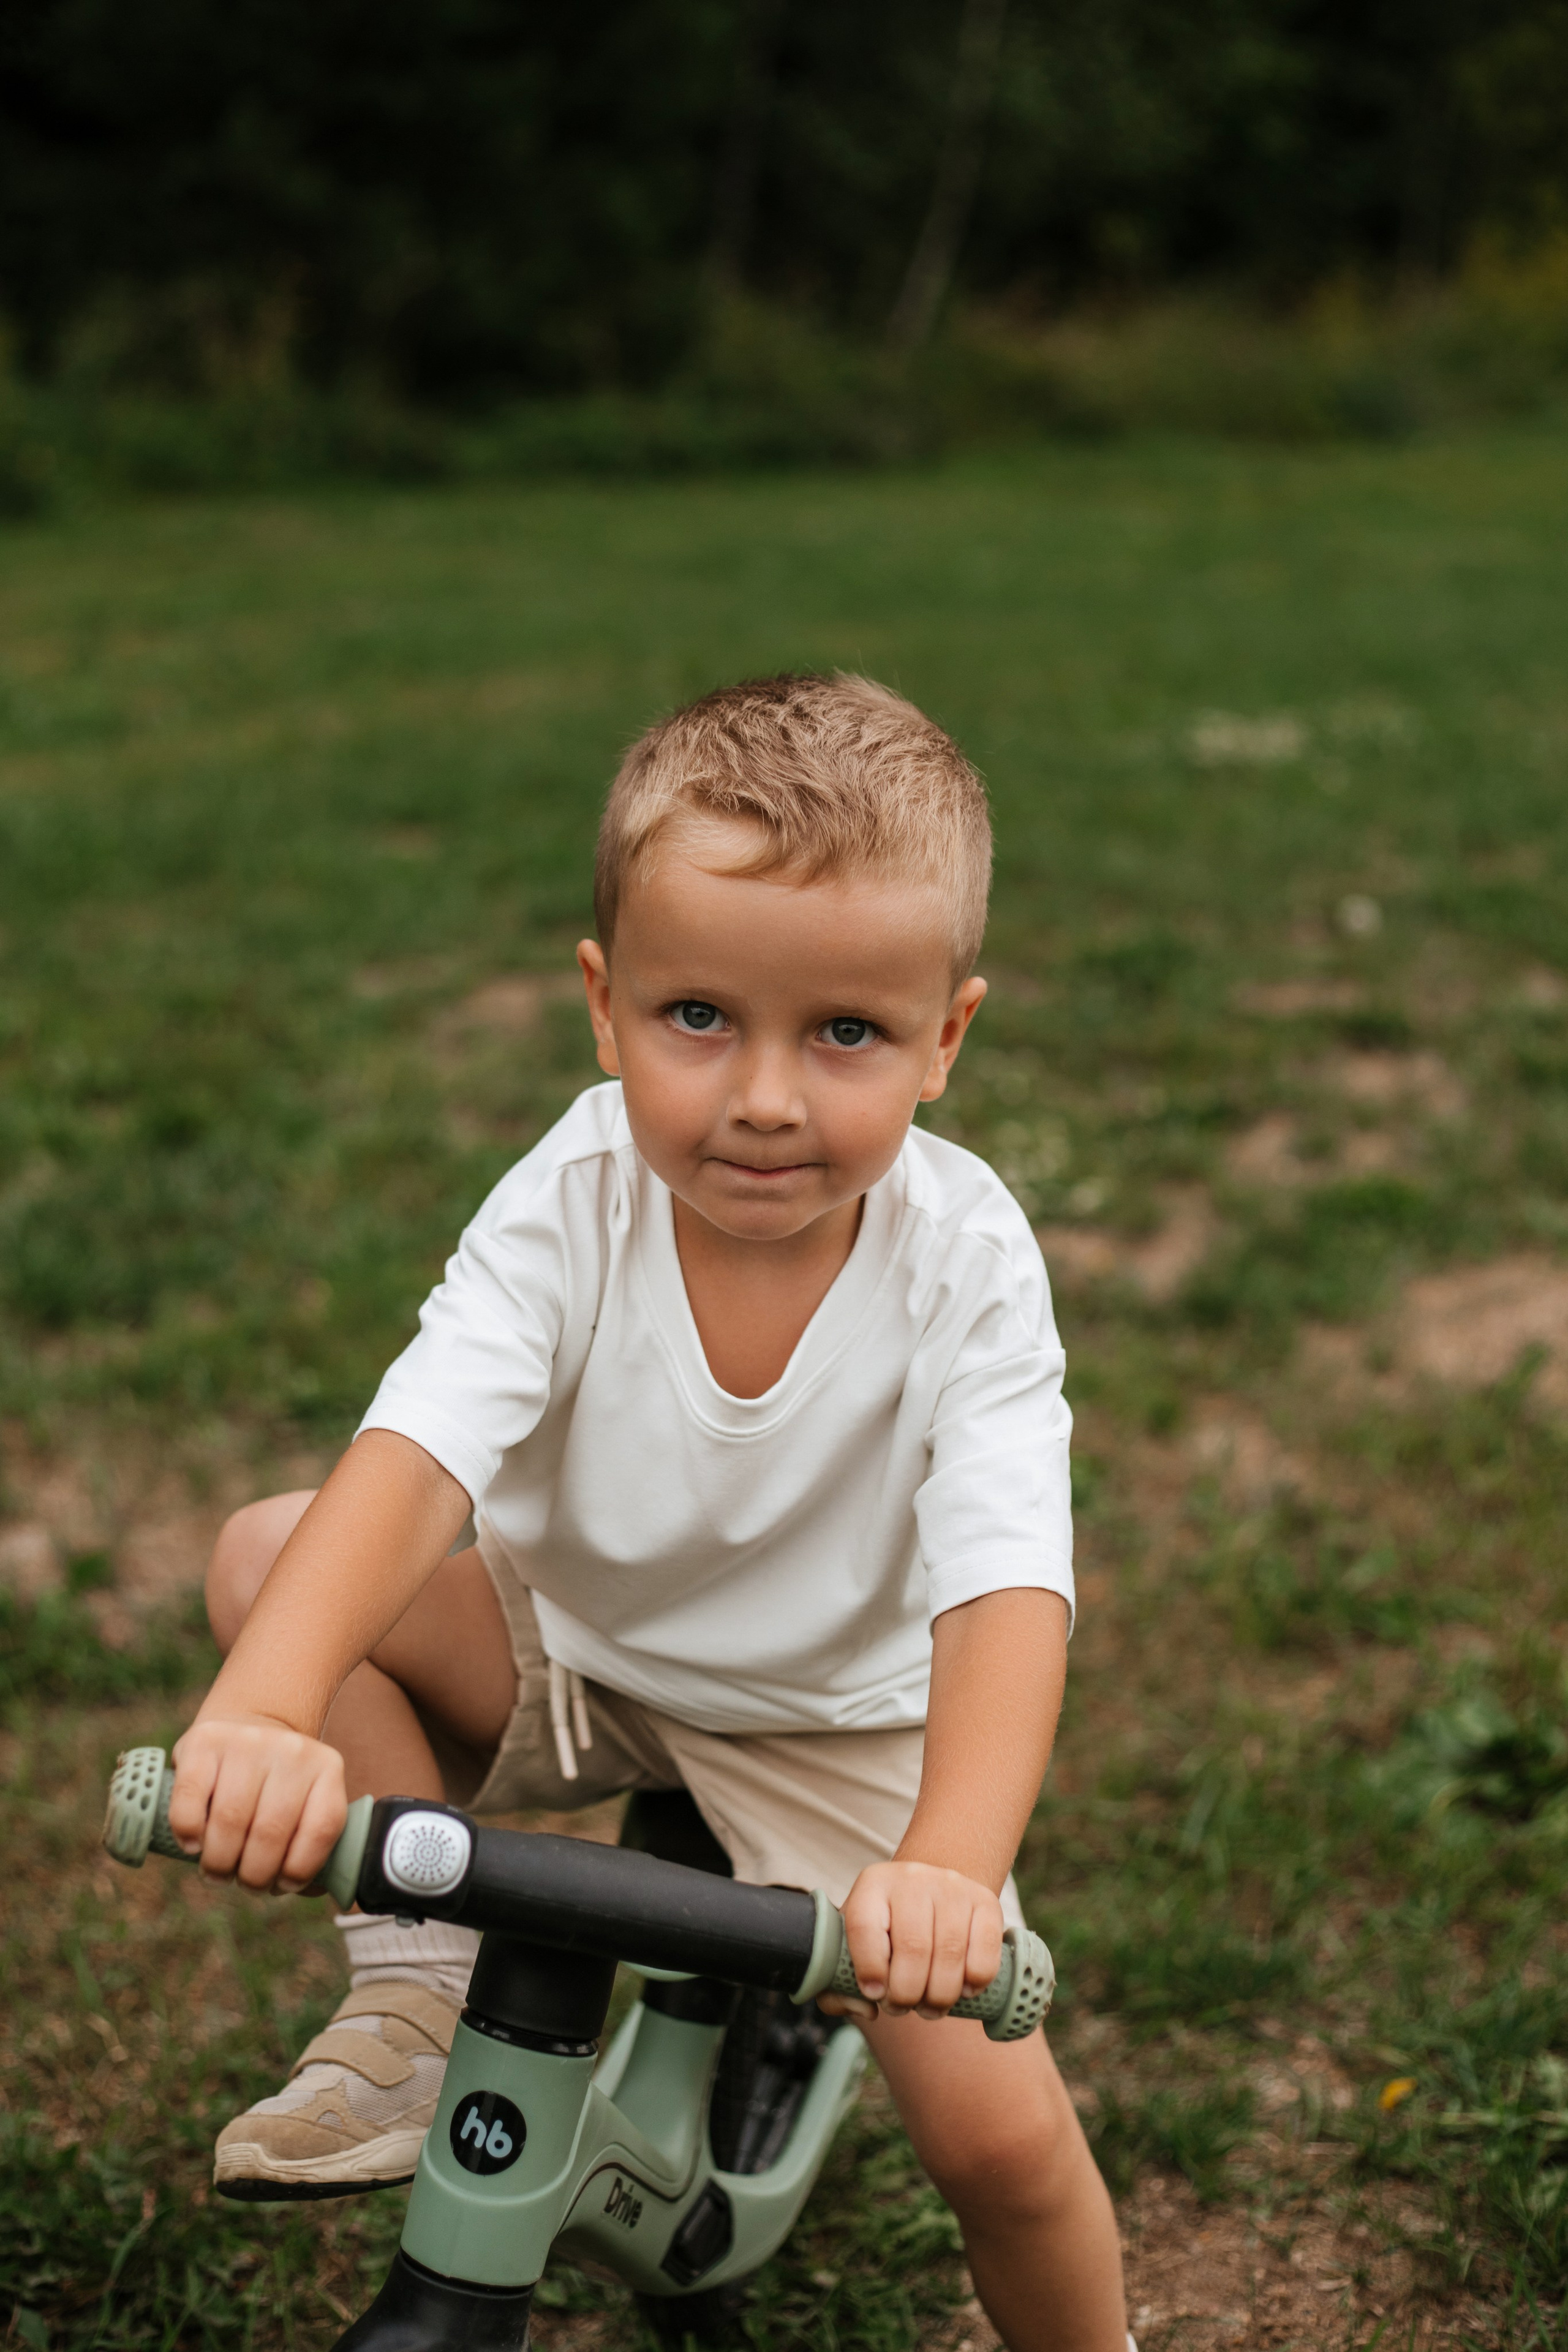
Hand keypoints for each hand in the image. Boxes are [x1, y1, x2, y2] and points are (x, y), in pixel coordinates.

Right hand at [169, 1715, 347, 1893]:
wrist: (246, 1724)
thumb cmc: (275, 1783)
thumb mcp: (305, 1800)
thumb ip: (309, 1841)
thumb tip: (303, 1889)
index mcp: (325, 1769)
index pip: (321, 1829)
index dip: (298, 1870)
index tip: (280, 1885)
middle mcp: (291, 1750)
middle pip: (270, 1832)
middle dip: (252, 1875)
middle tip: (242, 1882)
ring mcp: (247, 1741)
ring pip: (230, 1820)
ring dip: (219, 1862)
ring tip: (217, 1871)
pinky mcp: (204, 1741)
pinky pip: (190, 1800)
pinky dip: (188, 1833)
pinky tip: (192, 1845)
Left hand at [824, 1859, 1004, 2021]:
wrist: (930, 1890)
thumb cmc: (886, 1929)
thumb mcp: (853, 1943)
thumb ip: (837, 1984)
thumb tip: (865, 2008)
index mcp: (872, 1885)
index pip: (864, 1927)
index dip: (869, 1969)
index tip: (875, 1994)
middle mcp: (912, 1878)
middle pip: (913, 1948)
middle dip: (907, 1995)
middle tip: (903, 2008)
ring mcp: (953, 1887)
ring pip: (950, 1955)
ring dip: (939, 1997)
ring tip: (929, 2007)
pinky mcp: (986, 1902)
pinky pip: (985, 1955)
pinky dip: (974, 1984)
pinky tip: (961, 1989)